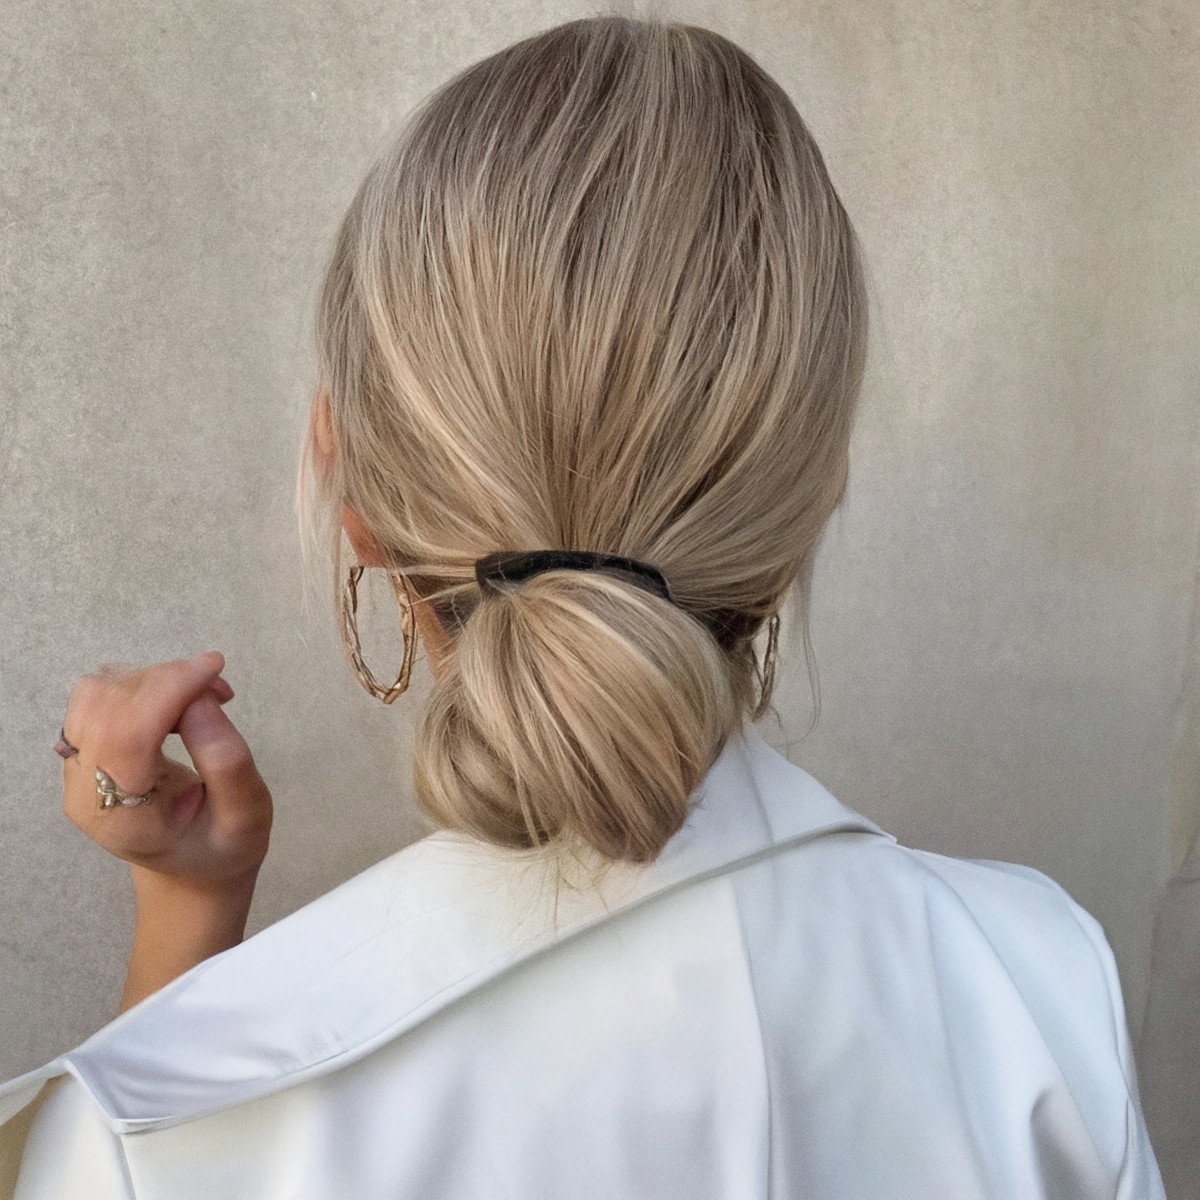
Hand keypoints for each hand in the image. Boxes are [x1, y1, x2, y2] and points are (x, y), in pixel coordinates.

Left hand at [61, 651, 272, 891]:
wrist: (189, 865)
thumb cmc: (220, 846)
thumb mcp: (245, 819)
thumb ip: (227, 765)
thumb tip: (199, 701)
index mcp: (119, 817)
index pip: (124, 734)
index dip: (167, 690)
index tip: (214, 668)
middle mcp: (83, 788)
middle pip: (107, 705)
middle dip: (168, 681)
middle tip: (221, 694)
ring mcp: (77, 766)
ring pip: (99, 692)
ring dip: (156, 679)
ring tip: (202, 699)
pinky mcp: (84, 747)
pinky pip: (102, 695)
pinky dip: (144, 683)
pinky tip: (177, 702)